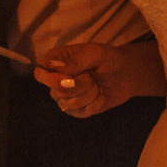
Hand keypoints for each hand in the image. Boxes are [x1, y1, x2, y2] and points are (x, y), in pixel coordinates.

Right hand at [34, 40, 166, 116]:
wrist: (126, 74)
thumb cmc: (108, 58)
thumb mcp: (95, 53)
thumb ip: (75, 61)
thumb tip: (53, 67)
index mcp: (56, 61)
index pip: (40, 72)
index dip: (50, 79)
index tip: (67, 78)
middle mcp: (56, 80)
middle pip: (56, 91)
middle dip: (79, 85)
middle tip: (91, 76)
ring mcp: (65, 97)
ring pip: (69, 103)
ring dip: (89, 94)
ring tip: (97, 84)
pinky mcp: (77, 110)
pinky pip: (81, 112)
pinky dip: (95, 103)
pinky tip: (100, 94)